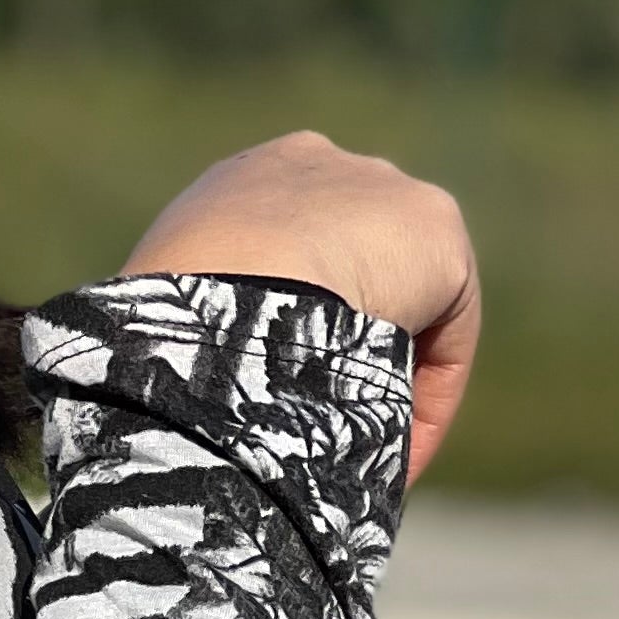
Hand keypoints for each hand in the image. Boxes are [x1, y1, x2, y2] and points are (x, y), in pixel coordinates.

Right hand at [123, 129, 480, 486]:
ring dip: (390, 373)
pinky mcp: (437, 230)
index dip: (286, 322)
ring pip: (405, 301)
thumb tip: (210, 395)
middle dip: (349, 338)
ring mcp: (384, 189)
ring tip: (367, 451)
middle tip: (330, 419)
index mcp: (244, 178)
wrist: (228, 283)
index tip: (277, 390)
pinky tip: (397, 452)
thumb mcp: (174, 311)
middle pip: (352, 264)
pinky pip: (444, 331)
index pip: (281, 245)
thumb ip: (208, 325)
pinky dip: (427, 395)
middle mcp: (319, 166)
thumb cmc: (175, 316)